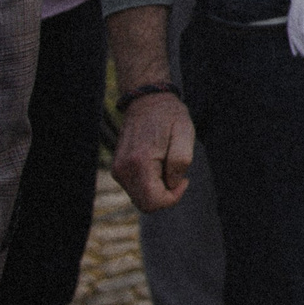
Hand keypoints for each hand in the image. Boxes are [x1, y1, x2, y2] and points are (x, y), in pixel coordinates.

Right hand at [113, 92, 195, 211]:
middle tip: (177, 174)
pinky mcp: (118, 168)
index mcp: (139, 161)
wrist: (147, 100)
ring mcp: (118, 169)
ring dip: (158, 189)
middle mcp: (123, 169)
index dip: (173, 198)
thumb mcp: (185, 132)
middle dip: (166, 195)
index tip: (184, 180)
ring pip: (140, 198)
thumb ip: (180, 161)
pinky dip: (150, 183)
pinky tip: (159, 164)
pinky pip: (136, 189)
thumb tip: (171, 184)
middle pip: (145, 204)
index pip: (153, 201)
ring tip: (167, 164)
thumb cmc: (169, 115)